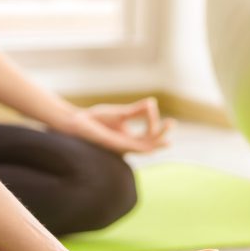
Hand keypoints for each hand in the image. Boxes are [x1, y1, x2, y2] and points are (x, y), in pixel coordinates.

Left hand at [60, 97, 174, 154]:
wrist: (77, 122)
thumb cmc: (96, 119)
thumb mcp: (121, 113)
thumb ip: (137, 110)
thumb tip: (152, 102)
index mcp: (130, 139)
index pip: (149, 134)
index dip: (153, 120)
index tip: (151, 105)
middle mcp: (128, 146)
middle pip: (151, 144)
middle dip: (162, 134)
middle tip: (172, 123)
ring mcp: (123, 147)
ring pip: (146, 147)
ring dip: (157, 139)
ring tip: (168, 128)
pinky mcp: (116, 146)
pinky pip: (135, 146)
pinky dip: (144, 139)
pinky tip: (151, 133)